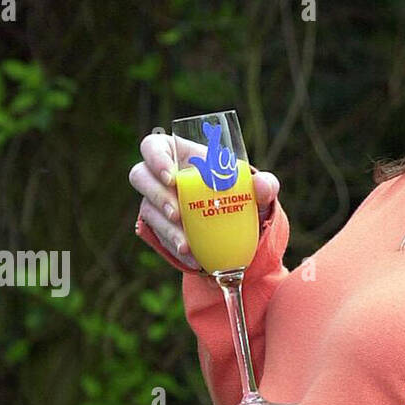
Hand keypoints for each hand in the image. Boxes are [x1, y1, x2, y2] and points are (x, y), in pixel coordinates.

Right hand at [129, 131, 280, 268]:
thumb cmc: (239, 194)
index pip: (153, 146)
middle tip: (177, 213)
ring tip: (186, 244)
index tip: (171, 177)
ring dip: (165, 228)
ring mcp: (156, 203)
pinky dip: (174, 248)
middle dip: (156, 196)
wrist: (236, 226)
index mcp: (180, 155)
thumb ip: (264, 184)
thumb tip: (263, 185)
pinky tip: (192, 258)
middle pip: (140, 177)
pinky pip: (158, 237)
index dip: (155, 158)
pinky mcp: (159, 227)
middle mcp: (161, 177)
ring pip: (147, 210)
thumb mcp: (255, 190)